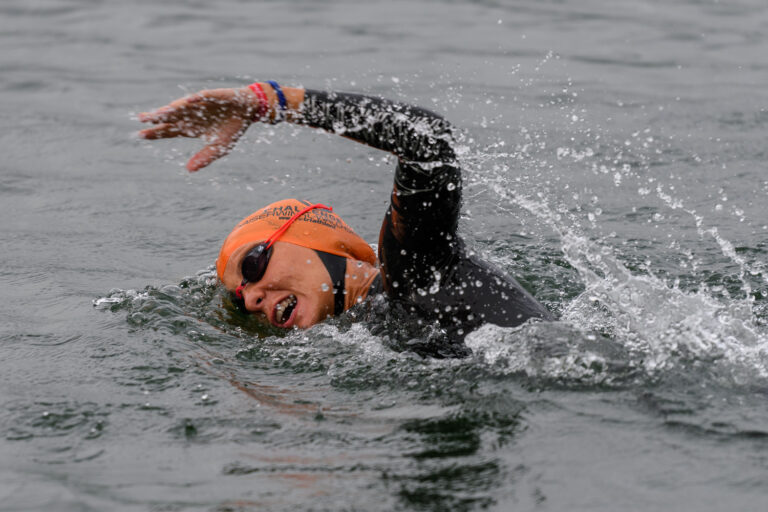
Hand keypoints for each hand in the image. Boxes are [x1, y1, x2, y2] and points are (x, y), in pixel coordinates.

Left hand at [138, 87, 260, 171]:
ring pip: (183, 106)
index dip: (156, 133)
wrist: (248, 111)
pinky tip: (187, 100)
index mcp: (190, 127)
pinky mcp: (213, 96)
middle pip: (171, 117)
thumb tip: (188, 170)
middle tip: (142, 120)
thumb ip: (204, 158)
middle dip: (157, 118)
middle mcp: (192, 115)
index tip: (140, 135)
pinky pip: (204, 97)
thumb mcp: (219, 148)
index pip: (169, 130)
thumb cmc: (231, 128)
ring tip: (161, 111)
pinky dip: (196, 99)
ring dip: (172, 108)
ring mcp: (201, 104)